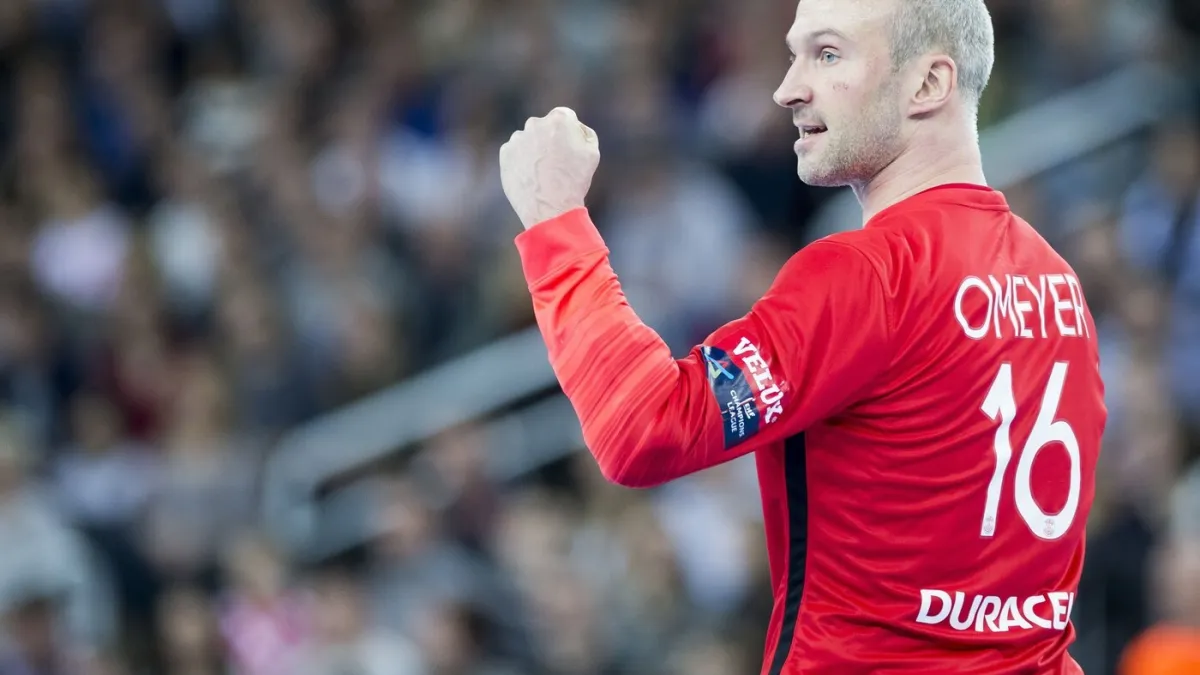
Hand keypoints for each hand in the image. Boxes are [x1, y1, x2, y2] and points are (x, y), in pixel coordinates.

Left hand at [499, 106, 599, 229]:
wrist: (549, 208)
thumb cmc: (574, 181)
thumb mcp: (592, 153)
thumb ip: (584, 133)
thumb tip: (575, 128)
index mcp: (559, 119)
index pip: (565, 117)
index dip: (569, 134)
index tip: (569, 149)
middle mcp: (535, 123)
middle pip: (544, 127)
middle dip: (549, 139)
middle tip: (556, 163)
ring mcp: (517, 138)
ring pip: (528, 140)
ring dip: (534, 150)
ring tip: (542, 174)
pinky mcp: (505, 153)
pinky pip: (514, 153)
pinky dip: (520, 162)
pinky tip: (530, 177)